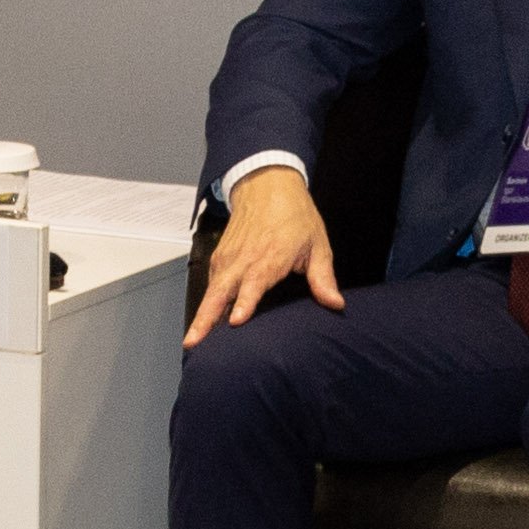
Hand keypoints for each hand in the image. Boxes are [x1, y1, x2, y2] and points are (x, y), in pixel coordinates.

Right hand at [187, 165, 340, 344]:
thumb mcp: (316, 244)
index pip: (254, 283)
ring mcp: (228, 258)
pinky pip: (211, 283)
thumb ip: (323, 277)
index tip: (236, 321)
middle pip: (220, 292)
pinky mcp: (220, 257)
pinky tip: (204, 321)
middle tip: (194, 342)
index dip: (244, 302)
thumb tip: (335, 303)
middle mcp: (244, 259)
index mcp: (269, 257)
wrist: (267, 185)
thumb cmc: (294, 216)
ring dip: (202, 314)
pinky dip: (206, 301)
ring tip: (193, 340)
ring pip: (211, 290)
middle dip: (206, 318)